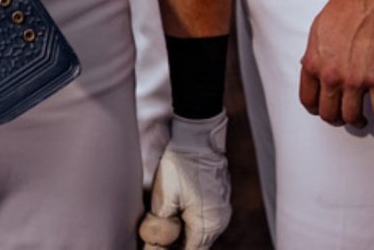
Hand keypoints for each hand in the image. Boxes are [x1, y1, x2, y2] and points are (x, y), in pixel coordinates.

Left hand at [139, 113, 230, 248]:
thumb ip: (161, 226)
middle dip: (178, 243)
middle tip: (157, 237)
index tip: (156, 246)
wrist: (198, 135)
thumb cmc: (180, 164)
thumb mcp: (165, 196)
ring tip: (166, 223)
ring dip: (184, 232)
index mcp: (207, 225)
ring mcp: (222, 209)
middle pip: (196, 244)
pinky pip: (205, 218)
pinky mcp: (220, 198)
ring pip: (200, 232)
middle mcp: (219, 221)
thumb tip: (152, 244)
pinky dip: (191, 220)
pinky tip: (177, 210)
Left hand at [299, 0, 373, 126]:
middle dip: (335, 118)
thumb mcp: (317, 30)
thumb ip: (314, 53)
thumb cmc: (345, 7)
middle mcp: (332, 75)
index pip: (308, 99)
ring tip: (362, 119)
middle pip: (329, 113)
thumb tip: (310, 66)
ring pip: (353, 116)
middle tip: (342, 117)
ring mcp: (356, 79)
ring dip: (357, 121)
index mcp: (315, 63)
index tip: (322, 109)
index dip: (315, 108)